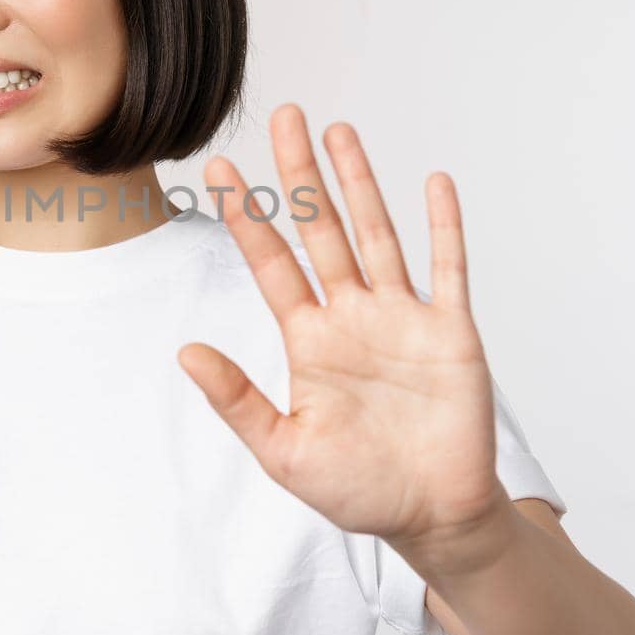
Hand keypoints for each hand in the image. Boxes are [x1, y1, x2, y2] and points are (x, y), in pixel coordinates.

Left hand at [177, 105, 506, 558]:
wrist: (432, 518)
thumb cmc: (358, 490)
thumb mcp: (284, 452)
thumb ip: (238, 401)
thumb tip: (184, 353)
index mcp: (309, 341)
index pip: (272, 263)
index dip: (247, 216)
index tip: (220, 170)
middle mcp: (352, 316)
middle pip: (322, 230)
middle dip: (301, 175)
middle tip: (284, 117)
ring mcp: (402, 318)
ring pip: (377, 234)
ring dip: (360, 183)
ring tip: (339, 132)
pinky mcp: (450, 332)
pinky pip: (448, 269)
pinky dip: (443, 226)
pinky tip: (433, 182)